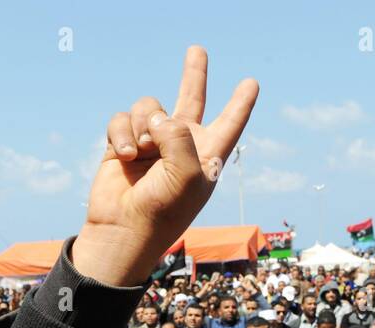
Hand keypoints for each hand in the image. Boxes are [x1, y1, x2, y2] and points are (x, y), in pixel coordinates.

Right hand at [71, 47, 257, 286]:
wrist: (124, 229)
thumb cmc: (164, 209)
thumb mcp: (187, 173)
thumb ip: (179, 135)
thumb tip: (155, 117)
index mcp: (207, 155)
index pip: (229, 123)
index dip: (241, 103)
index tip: (252, 82)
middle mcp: (181, 145)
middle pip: (191, 99)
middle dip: (194, 74)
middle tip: (197, 50)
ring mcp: (151, 143)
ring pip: (149, 106)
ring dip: (143, 124)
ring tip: (140, 152)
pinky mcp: (123, 143)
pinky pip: (123, 119)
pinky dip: (122, 134)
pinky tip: (124, 157)